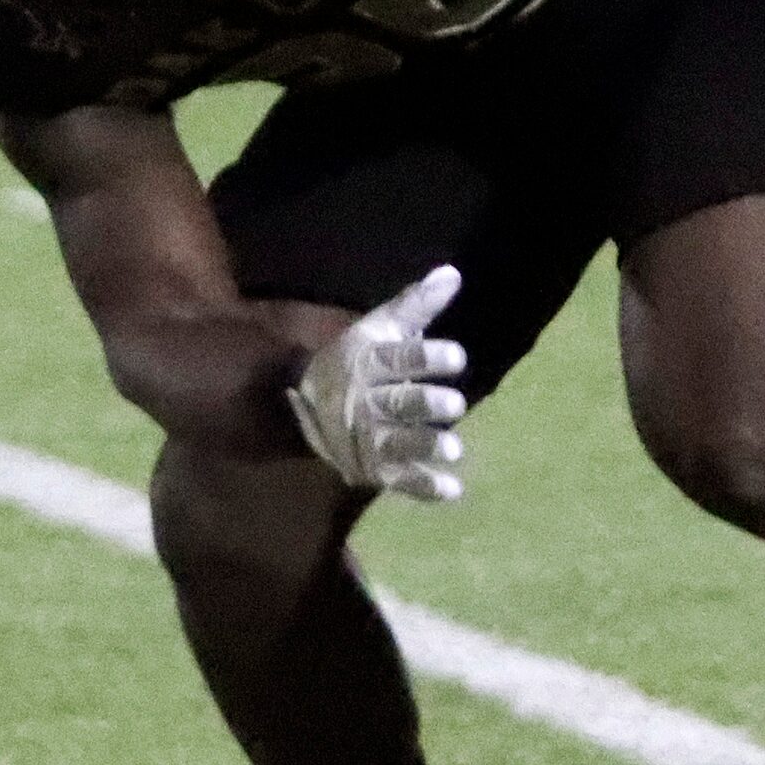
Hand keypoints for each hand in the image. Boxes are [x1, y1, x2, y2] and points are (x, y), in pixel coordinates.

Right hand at [287, 266, 469, 500]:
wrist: (306, 404)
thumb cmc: (354, 360)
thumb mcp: (378, 329)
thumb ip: (416, 305)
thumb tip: (453, 273)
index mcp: (368, 362)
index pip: (398, 359)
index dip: (426, 357)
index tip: (458, 356)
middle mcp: (367, 401)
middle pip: (397, 402)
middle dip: (425, 403)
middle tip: (457, 404)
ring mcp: (368, 438)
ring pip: (398, 443)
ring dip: (426, 446)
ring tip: (455, 449)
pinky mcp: (374, 468)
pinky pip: (399, 480)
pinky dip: (424, 487)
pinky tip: (453, 491)